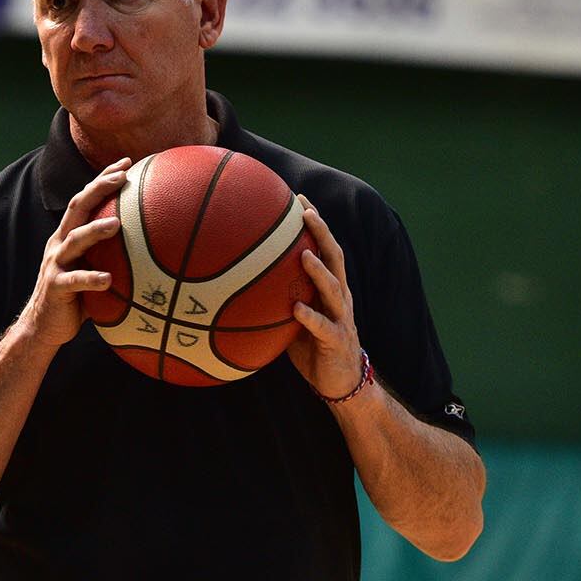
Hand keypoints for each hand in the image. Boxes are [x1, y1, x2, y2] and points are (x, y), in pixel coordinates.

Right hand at [17, 157, 130, 347]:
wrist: (43, 326)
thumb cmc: (77, 298)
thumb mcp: (94, 270)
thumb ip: (114, 257)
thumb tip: (156, 251)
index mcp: (69, 235)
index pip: (86, 199)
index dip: (103, 179)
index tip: (126, 162)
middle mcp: (60, 243)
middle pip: (78, 207)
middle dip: (99, 188)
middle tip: (122, 177)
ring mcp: (56, 264)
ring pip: (74, 239)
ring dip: (95, 230)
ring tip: (117, 224)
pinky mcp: (55, 287)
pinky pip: (74, 281)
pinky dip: (91, 279)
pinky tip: (108, 280)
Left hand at [288, 194, 366, 399]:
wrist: (341, 383)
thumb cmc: (312, 347)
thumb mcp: (294, 317)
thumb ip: (278, 297)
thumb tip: (239, 282)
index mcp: (330, 288)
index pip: (325, 247)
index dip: (316, 222)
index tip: (299, 197)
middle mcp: (339, 297)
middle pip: (335, 257)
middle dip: (322, 232)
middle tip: (306, 212)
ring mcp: (341, 318)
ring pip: (334, 288)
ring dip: (319, 271)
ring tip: (304, 255)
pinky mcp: (336, 340)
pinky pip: (322, 327)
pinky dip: (309, 316)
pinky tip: (296, 308)